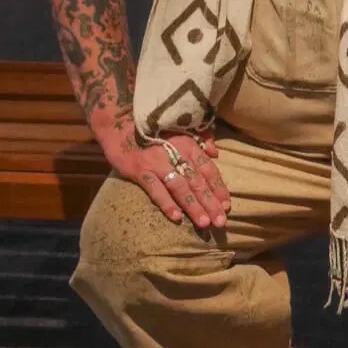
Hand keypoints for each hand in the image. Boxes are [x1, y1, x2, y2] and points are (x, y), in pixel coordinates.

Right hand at [102, 122, 229, 228]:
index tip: (227, 206)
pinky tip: (176, 217)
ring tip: (203, 223)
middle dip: (210, 203)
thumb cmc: (154, 130)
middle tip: (221, 222)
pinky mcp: (140, 170)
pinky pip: (155, 189)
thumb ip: (201, 139)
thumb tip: (216, 154)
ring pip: (180, 187)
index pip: (208, 169)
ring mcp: (158, 163)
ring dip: (193, 206)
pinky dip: (166, 203)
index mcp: (189, 145)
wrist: (120, 124)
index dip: (219, 188)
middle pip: (197, 182)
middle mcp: (176, 154)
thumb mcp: (181, 130)